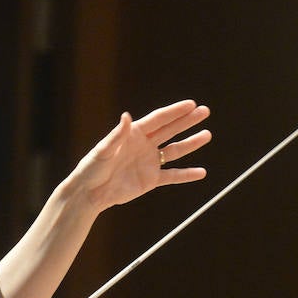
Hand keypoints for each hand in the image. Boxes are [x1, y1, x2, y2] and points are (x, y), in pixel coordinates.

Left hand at [72, 100, 210, 212]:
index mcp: (134, 133)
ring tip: (207, 135)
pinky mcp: (151, 180)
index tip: (191, 104)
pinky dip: (186, 175)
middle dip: (188, 121)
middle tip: (205, 111)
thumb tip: (127, 116)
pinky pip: (172, 176)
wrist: (90, 193)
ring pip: (175, 151)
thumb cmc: (93, 168)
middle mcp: (144, 145)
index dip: (175, 111)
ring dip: (191, 143)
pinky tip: (201, 172)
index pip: (159, 119)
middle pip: (170, 130)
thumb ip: (118, 134)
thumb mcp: (104, 150)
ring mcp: (149, 162)